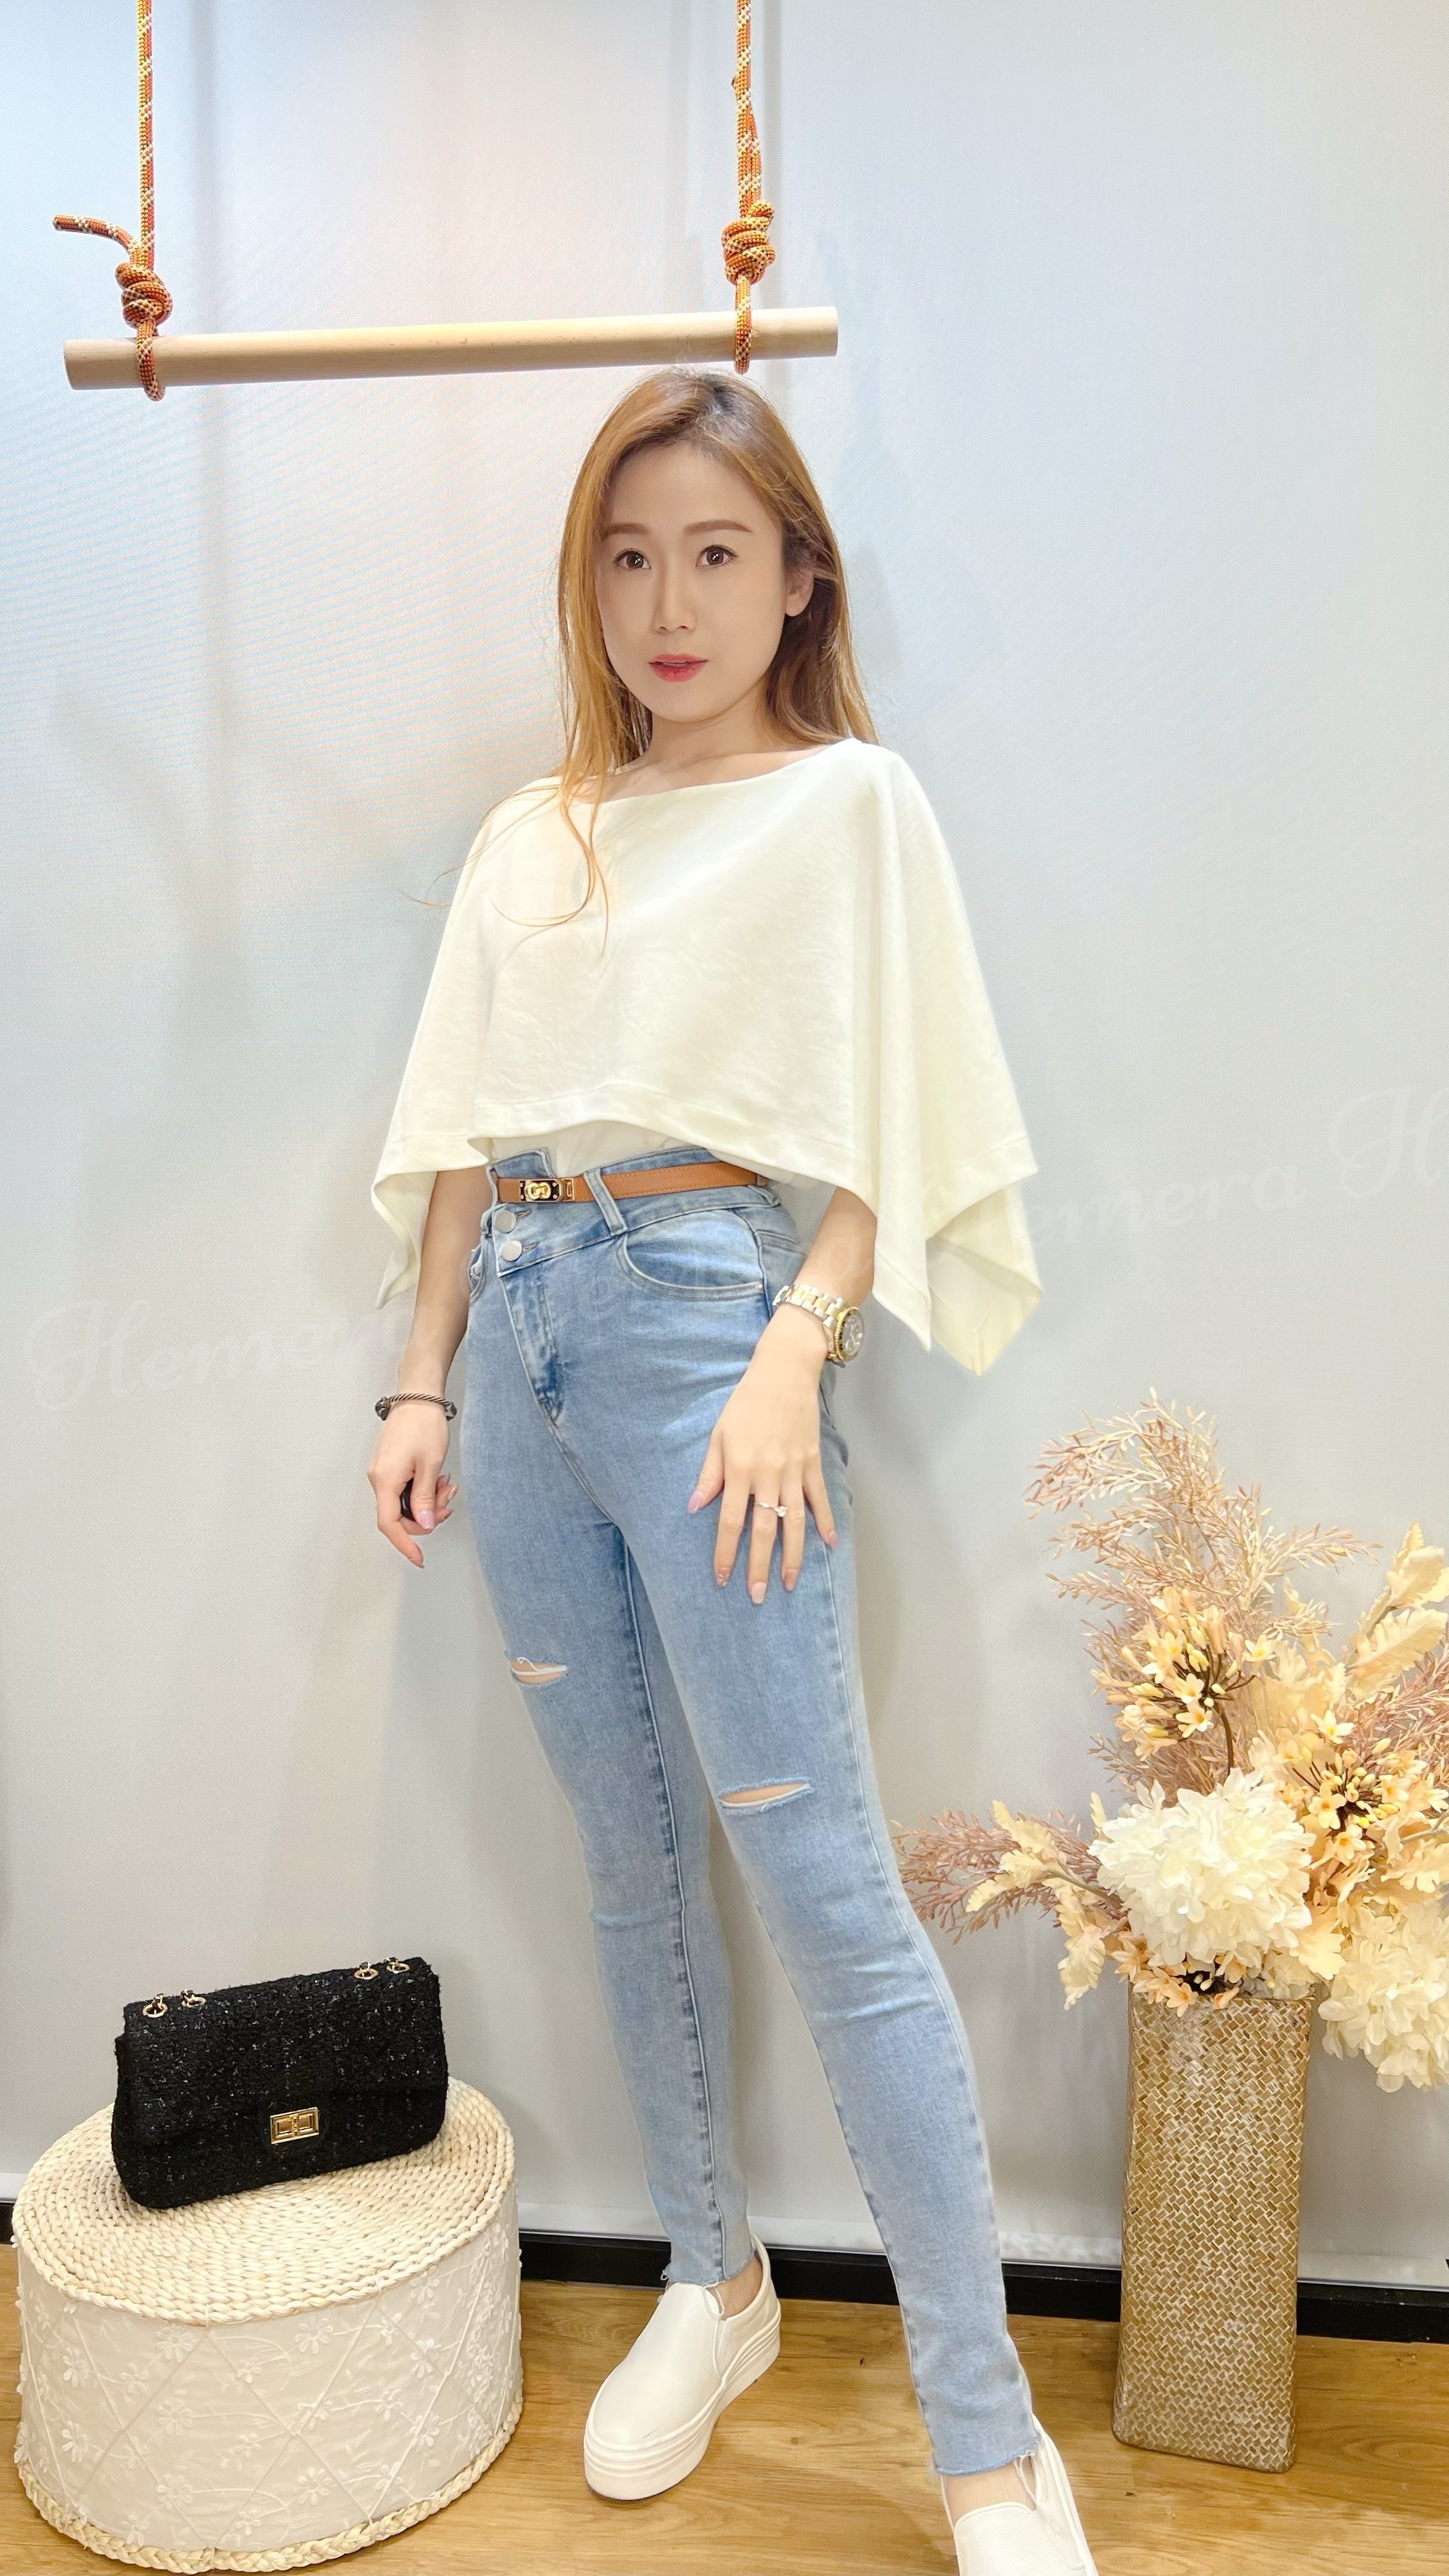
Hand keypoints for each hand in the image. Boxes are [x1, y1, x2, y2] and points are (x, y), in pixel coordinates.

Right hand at [368, 1410, 457, 1567]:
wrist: (417, 1396)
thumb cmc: (423, 1424)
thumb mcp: (430, 1464)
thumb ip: (425, 1498)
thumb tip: (423, 1525)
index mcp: (385, 1480)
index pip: (390, 1524)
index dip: (404, 1544)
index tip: (419, 1558)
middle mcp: (378, 1479)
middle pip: (399, 1516)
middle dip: (426, 1516)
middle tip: (447, 1500)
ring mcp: (382, 1472)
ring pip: (404, 1503)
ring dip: (427, 1502)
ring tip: (445, 1485)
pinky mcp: (389, 1467)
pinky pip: (404, 1490)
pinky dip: (422, 1490)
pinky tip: (437, 1480)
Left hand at [688, 1305, 838, 1598]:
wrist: (785, 1372)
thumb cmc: (745, 1403)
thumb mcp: (718, 1435)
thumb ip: (709, 1474)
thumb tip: (695, 1507)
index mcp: (740, 1469)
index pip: (731, 1521)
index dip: (726, 1553)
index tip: (722, 1579)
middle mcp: (768, 1475)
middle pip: (763, 1530)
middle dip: (759, 1566)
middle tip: (757, 1596)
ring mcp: (794, 1471)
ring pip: (794, 1522)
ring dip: (792, 1556)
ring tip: (789, 1584)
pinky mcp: (813, 1464)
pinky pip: (820, 1499)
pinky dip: (826, 1522)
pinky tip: (829, 1545)